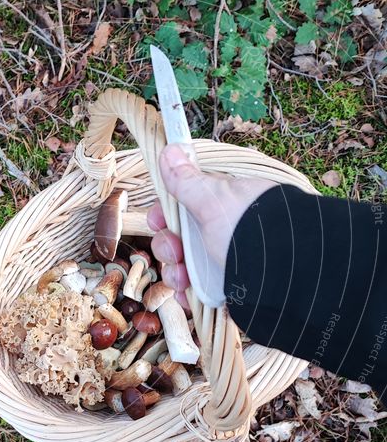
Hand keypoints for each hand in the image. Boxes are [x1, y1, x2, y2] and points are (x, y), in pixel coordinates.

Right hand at [148, 144, 276, 306]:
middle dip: (169, 247)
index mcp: (221, 205)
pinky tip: (186, 294)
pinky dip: (187, 293)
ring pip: (185, 266)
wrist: (284, 274)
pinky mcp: (226, 288)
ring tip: (182, 279)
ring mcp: (223, 261)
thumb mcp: (215, 200)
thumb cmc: (250, 229)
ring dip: (175, 273)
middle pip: (180, 238)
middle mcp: (221, 232)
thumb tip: (171, 148)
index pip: (184, 206)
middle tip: (175, 252)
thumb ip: (188, 180)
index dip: (165, 214)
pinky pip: (196, 290)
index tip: (156, 221)